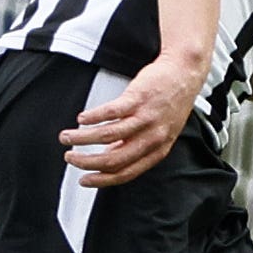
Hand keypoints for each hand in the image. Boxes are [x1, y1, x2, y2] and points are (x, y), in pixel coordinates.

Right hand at [59, 54, 205, 186]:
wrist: (184, 72)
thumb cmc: (171, 102)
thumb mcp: (160, 132)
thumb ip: (136, 146)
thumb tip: (108, 158)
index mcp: (157, 150)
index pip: (126, 173)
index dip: (101, 180)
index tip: (84, 180)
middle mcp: (152, 136)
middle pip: (113, 158)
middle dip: (86, 162)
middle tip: (70, 158)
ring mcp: (145, 117)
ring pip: (107, 135)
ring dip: (82, 138)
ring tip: (67, 137)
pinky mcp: (138, 97)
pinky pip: (110, 111)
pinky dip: (92, 117)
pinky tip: (81, 119)